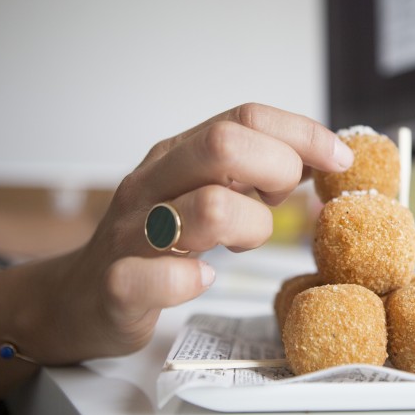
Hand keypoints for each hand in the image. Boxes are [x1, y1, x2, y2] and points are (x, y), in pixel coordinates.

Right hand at [43, 103, 353, 362]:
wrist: (76, 296)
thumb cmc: (151, 242)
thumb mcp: (201, 191)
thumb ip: (252, 173)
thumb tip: (322, 160)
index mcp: (177, 156)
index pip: (244, 118)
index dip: (300, 133)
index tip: (339, 158)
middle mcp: (153, 184)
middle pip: (225, 146)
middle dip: (277, 169)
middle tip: (281, 198)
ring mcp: (131, 234)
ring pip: (208, 208)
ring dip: (249, 226)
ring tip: (242, 240)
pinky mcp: (118, 286)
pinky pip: (157, 276)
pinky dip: (190, 280)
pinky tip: (200, 279)